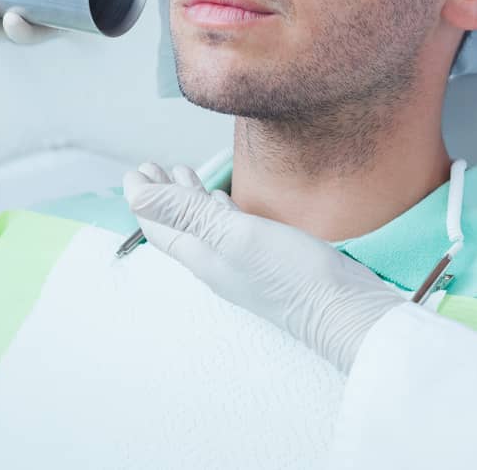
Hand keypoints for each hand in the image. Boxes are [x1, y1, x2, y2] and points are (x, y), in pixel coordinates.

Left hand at [124, 163, 405, 372]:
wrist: (340, 309)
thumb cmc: (289, 274)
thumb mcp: (235, 236)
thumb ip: (188, 214)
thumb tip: (136, 196)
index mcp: (202, 256)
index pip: (161, 226)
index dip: (146, 198)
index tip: (137, 171)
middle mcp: (216, 260)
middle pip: (179, 224)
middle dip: (162, 195)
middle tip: (153, 166)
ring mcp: (241, 259)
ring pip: (203, 224)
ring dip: (188, 199)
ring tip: (181, 174)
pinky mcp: (264, 256)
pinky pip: (229, 228)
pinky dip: (218, 208)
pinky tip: (224, 200)